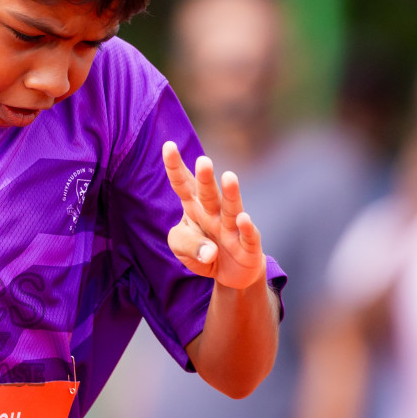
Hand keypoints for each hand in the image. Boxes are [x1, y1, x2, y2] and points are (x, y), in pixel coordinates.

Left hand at [162, 141, 266, 289]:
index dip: (175, 167)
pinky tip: (243, 219)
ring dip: (231, 194)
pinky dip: (246, 228)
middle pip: (208, 194)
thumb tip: (209, 252)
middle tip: (203, 160)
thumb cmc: (201, 250)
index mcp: (194, 207)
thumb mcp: (180, 247)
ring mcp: (233, 228)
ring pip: (231, 209)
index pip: (183, 185)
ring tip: (229, 177)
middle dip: (205, 178)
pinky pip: (248, 236)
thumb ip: (186, 244)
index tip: (168, 145)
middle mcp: (215, 213)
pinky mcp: (248, 246)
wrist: (228, 272)